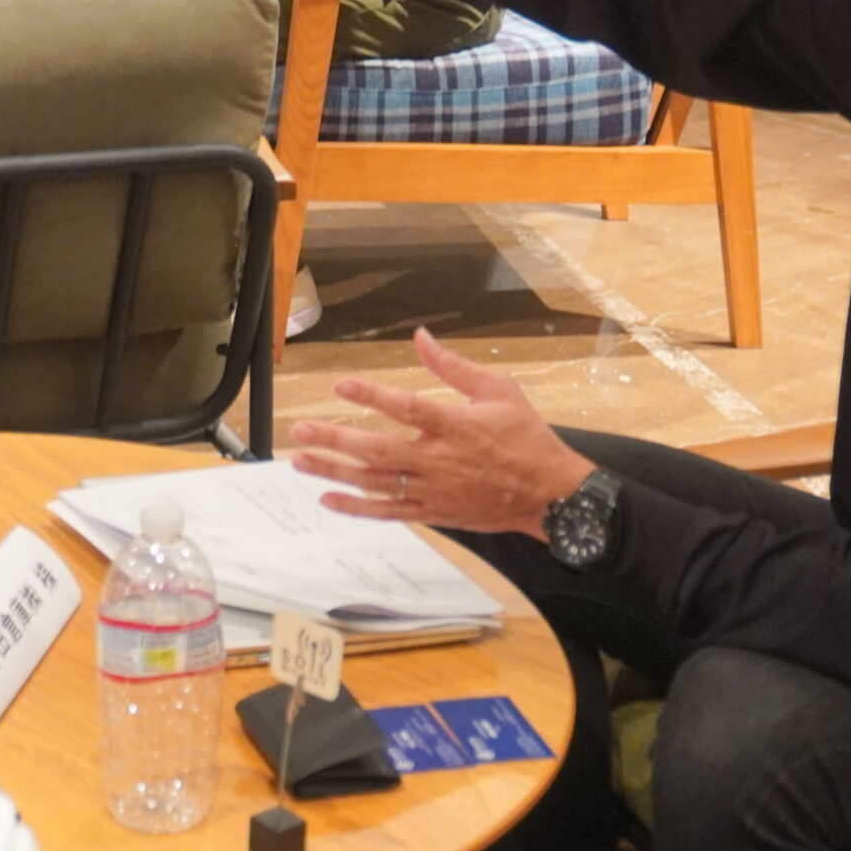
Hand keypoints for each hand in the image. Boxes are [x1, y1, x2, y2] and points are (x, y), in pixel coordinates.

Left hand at [289, 329, 596, 538]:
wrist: (550, 494)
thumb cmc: (526, 438)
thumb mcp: (499, 391)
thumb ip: (454, 366)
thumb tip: (421, 337)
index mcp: (456, 425)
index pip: (407, 407)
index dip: (373, 396)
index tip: (341, 384)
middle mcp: (439, 460)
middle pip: (379, 450)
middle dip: (337, 440)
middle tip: (301, 430)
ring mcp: (434, 490)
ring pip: (376, 482)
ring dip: (336, 472)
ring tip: (301, 461)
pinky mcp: (435, 512)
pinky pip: (389, 512)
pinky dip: (358, 508)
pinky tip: (329, 500)